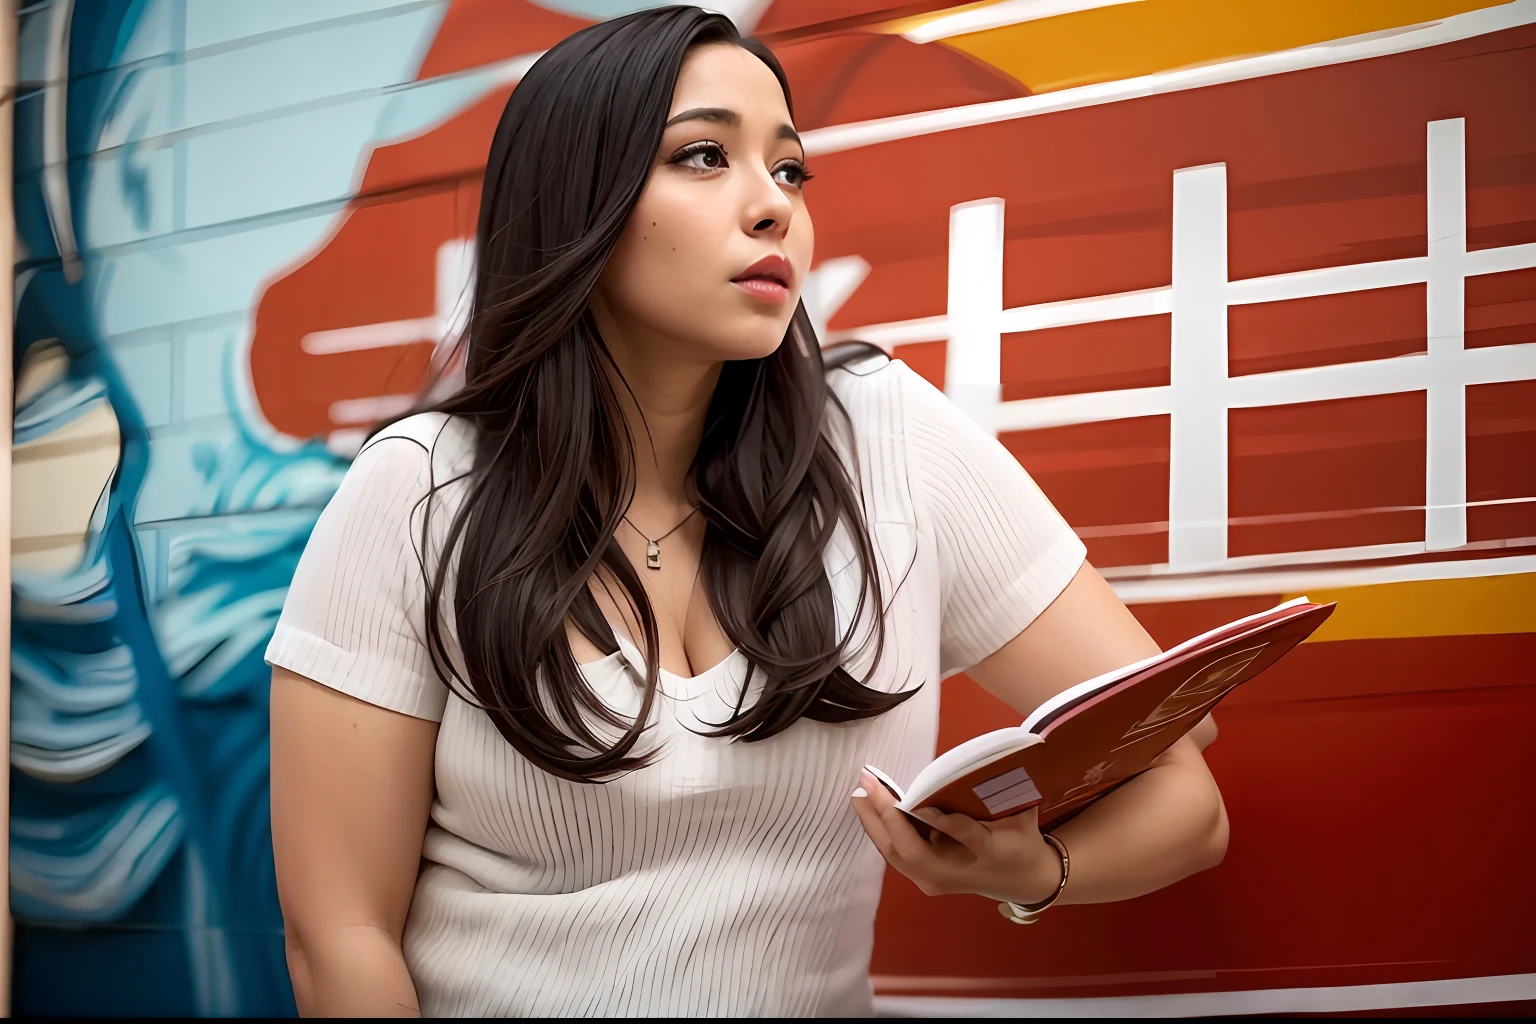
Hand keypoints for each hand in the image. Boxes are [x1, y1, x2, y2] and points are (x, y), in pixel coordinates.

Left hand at [850, 769, 1063, 904]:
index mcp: (989, 855)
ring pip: (896, 855)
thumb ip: (1004, 793)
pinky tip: (869, 808)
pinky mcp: (924, 879)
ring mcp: (934, 881)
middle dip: (885, 816)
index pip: (967, 838)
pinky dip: (882, 831)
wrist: (1023, 883)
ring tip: (859, 792)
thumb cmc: (1022, 843)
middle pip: (911, 852)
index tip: (923, 804)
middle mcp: (954, 875)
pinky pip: (897, 854)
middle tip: (866, 782)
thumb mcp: (1021, 816)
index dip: (947, 823)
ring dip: (874, 823)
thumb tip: (982, 762)